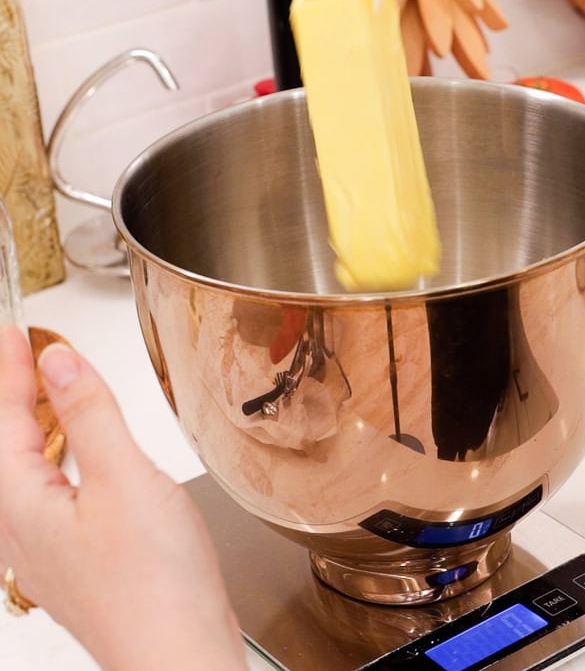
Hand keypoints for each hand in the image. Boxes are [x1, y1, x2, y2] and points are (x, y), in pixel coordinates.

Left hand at [0, 326, 246, 669]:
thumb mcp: (124, 480)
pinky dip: (56, 467)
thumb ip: (90, 414)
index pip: (3, 421)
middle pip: (4, 453)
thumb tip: (59, 364)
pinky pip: (48, 504)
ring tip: (44, 401)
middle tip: (20, 359)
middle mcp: (21, 536)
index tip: (12, 334)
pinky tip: (79, 471)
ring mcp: (47, 558)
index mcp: (20, 508)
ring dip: (33, 434)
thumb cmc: (154, 586)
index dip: (8, 372)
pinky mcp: (78, 571)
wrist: (178, 656)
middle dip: (13, 401)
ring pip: (24, 481)